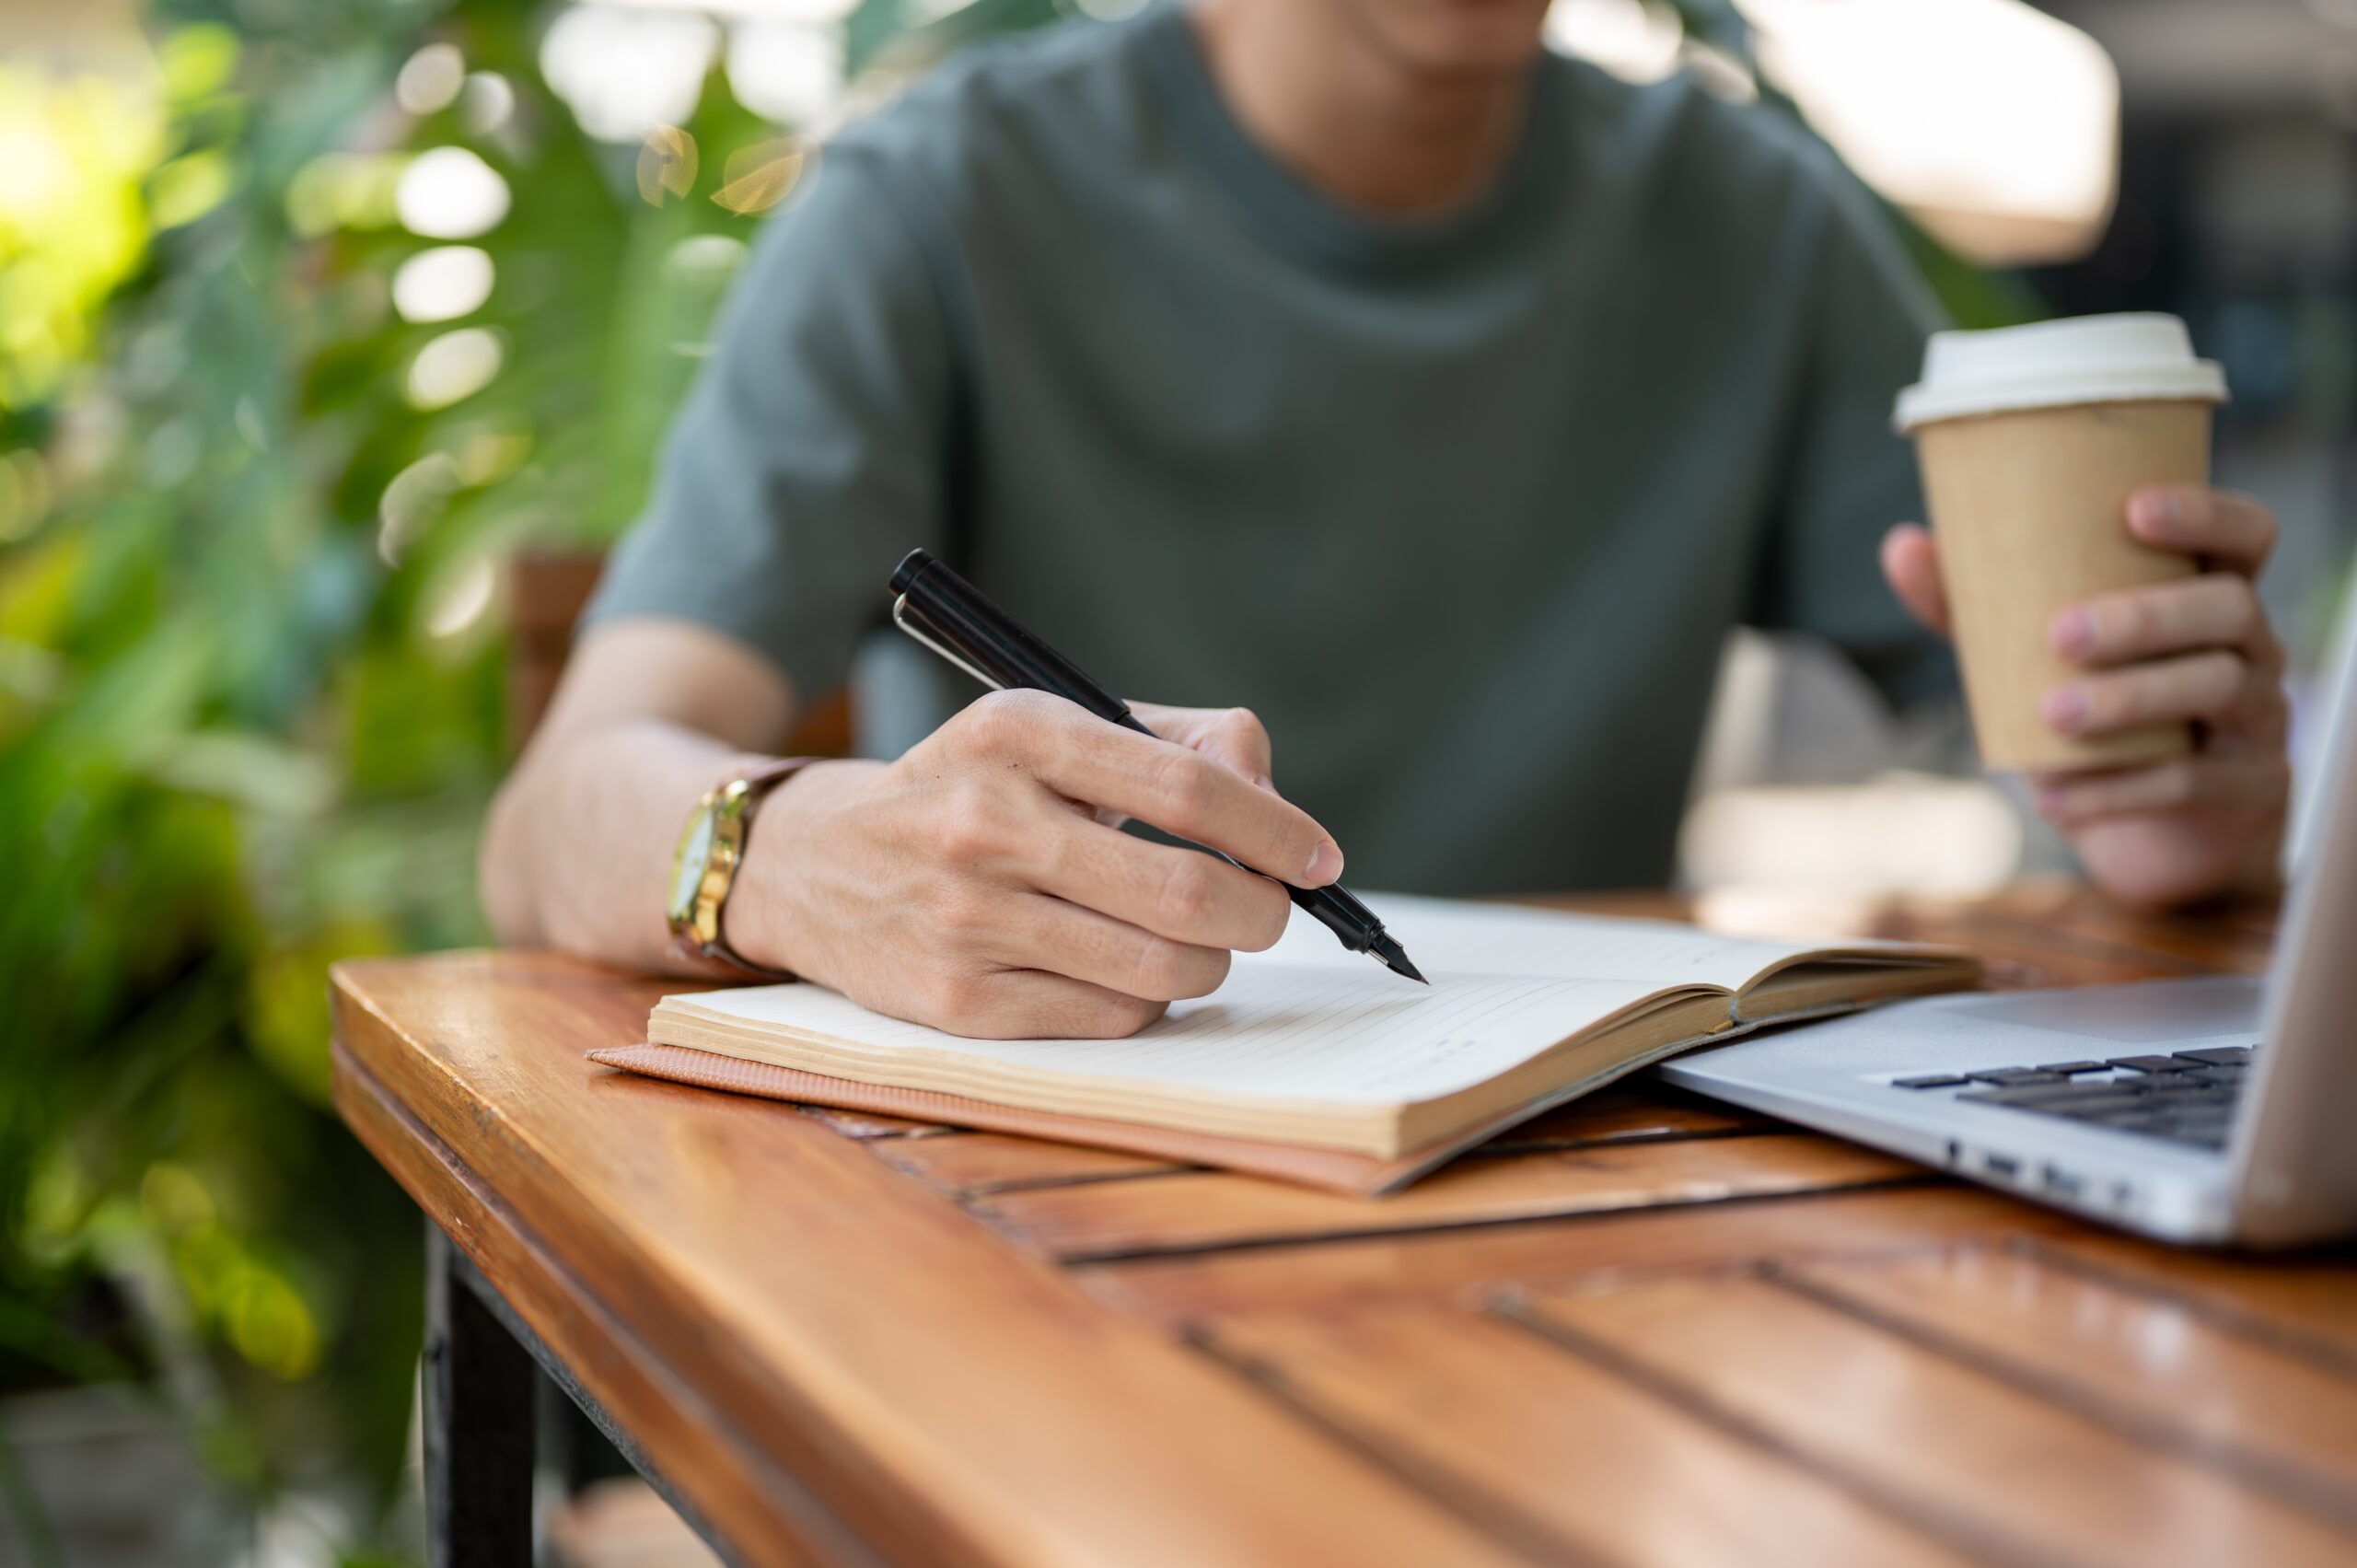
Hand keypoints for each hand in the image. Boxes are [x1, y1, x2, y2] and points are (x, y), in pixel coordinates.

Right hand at [728, 690, 1341, 1037]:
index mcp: (1019, 734)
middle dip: (1260, 911)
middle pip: (1188, 892)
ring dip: (1207, 961)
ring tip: (1192, 939)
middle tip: (1267, 910)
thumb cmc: (970, 792)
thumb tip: (1272, 797)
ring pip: (1161, 968)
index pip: (1188, 789)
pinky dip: (1145, 1000)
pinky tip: (1121, 967)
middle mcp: (986, 823)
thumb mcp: (1052, 731)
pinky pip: (1110, 1018)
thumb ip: (1175, 742)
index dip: (1276, 831)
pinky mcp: (958, 1004)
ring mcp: (968, 921)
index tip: (1317, 858)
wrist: (812, 865)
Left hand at [1882, 485, 2289, 909]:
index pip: (2244, 533)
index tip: (2133, 509)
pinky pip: (2194, 781)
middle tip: (2060, 635)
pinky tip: (2053, 795)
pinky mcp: (2252, 786)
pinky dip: (2116, 789)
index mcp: (2208, 592)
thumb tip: (1901, 545)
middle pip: (2228, 608)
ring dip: (2129, 698)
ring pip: (2218, 687)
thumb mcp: (2032, 656)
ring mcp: (2260, 716)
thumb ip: (1974, 604)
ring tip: (2051, 713)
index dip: (2204, 514)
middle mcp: (2251, 644)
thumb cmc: (2095, 711)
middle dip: (2144, 616)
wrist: (2154, 830)